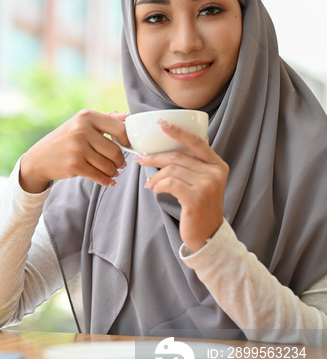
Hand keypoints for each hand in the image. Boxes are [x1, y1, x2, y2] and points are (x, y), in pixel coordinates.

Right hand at [20, 110, 129, 193]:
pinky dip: (107, 180)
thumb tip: (128, 117)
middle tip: (120, 164)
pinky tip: (108, 180)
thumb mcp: (82, 123)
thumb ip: (106, 119)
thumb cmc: (66, 140)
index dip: (127, 140)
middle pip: (115, 150)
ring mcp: (77, 148)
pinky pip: (99, 176)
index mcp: (87, 116)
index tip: (127, 146)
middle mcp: (81, 130)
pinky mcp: (75, 165)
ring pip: (108, 165)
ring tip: (112, 172)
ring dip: (113, 172)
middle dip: (120, 161)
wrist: (40, 158)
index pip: (119, 128)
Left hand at [135, 120, 227, 251]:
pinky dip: (158, 185)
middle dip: (156, 157)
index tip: (161, 123)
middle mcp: (215, 172)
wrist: (208, 235)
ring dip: (155, 175)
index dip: (177, 131)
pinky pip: (170, 183)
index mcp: (218, 164)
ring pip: (172, 170)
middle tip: (141, 159)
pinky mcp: (196, 198)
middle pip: (178, 156)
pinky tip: (155, 189)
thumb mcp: (206, 181)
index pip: (196, 142)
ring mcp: (207, 185)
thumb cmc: (201, 206)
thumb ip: (199, 162)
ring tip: (149, 183)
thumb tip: (189, 137)